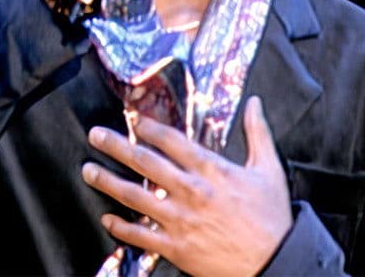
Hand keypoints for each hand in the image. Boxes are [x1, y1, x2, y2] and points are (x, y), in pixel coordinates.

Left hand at [81, 96, 292, 276]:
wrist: (275, 261)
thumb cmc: (272, 217)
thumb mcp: (269, 169)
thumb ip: (258, 133)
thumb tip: (255, 103)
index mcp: (211, 170)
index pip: (172, 141)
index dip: (149, 127)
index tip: (135, 120)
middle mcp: (191, 191)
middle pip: (145, 162)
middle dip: (116, 145)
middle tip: (95, 135)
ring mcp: (180, 220)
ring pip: (135, 196)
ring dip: (107, 181)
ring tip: (88, 170)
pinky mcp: (176, 247)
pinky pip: (141, 235)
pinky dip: (121, 227)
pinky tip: (107, 219)